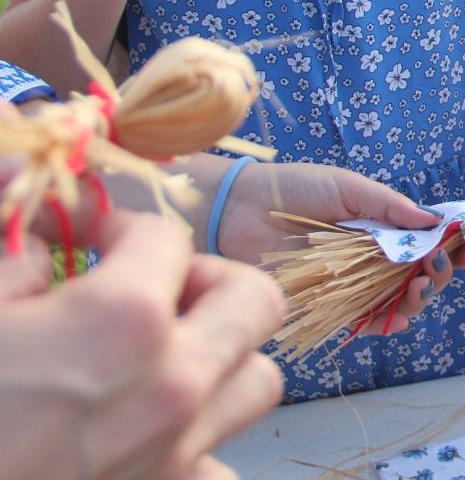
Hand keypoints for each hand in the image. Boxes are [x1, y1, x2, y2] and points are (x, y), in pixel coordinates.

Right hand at [0, 208, 283, 479]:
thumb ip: (8, 246)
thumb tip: (25, 194)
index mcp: (123, 320)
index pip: (166, 236)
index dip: (120, 227)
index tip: (87, 240)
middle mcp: (173, 382)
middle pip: (254, 300)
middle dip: (206, 280)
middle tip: (150, 287)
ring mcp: (177, 451)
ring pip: (257, 381)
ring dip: (219, 358)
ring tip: (158, 356)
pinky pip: (218, 465)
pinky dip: (196, 446)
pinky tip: (143, 436)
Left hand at [219, 160, 464, 334]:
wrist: (237, 212)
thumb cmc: (292, 190)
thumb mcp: (347, 187)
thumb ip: (391, 206)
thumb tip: (438, 220)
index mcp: (384, 226)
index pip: (431, 237)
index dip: (457, 241)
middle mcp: (374, 257)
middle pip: (424, 270)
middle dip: (445, 269)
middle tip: (444, 262)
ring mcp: (356, 283)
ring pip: (403, 298)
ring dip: (423, 295)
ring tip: (423, 283)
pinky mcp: (332, 306)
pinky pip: (368, 321)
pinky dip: (387, 322)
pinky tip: (399, 316)